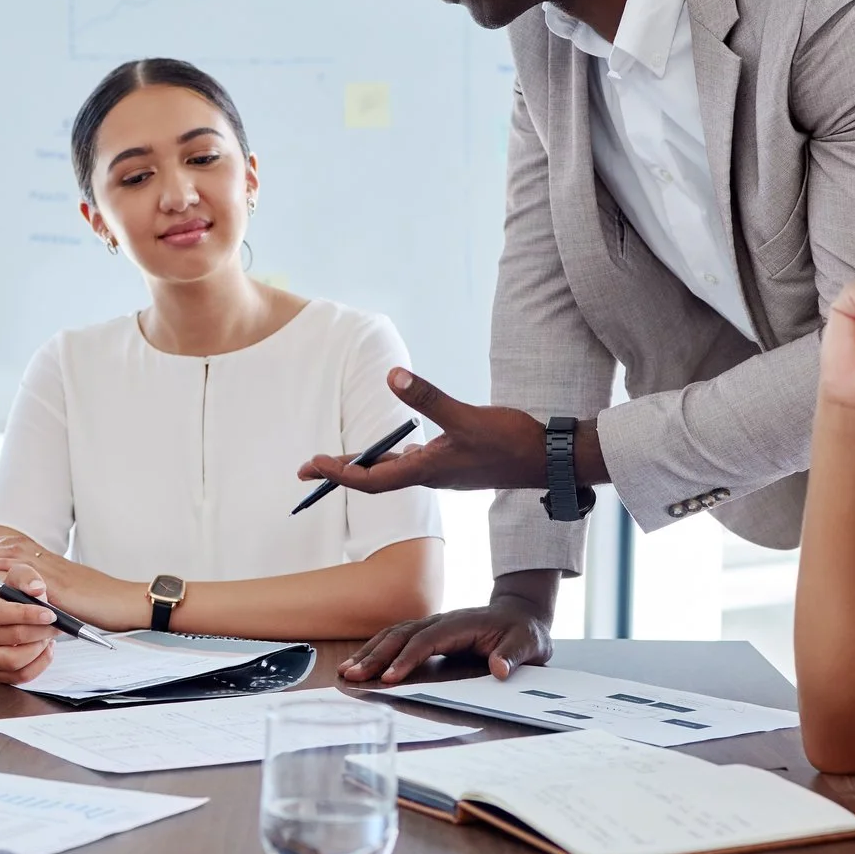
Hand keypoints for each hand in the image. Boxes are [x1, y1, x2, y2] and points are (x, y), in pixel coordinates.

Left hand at [0, 534, 143, 631]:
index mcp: (59, 566)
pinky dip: (4, 566)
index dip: (2, 549)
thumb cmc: (109, 604)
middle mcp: (54, 564)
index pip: (25, 550)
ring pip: (15, 554)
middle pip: (14, 547)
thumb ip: (60, 598)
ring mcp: (55, 572)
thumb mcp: (79, 599)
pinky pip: (25, 571)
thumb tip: (44, 605)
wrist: (129, 603)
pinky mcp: (57, 585)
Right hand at [0, 554, 59, 685]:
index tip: (50, 614)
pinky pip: (21, 676)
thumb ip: (27, 577)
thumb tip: (37, 589)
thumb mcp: (21, 577)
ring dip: (39, 649)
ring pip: (15, 660)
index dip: (27, 615)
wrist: (15, 615)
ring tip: (47, 637)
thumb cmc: (17, 596)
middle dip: (41, 631)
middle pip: (13, 637)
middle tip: (57, 625)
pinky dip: (39, 664)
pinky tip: (44, 649)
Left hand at [295, 370, 573, 494]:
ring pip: (393, 471)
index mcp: (426, 470)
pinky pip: (413, 463)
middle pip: (375, 478)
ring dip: (365, 466)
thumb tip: (392, 374)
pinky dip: (394, 457)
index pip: (370, 479)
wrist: (548, 460)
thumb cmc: (510, 442)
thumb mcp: (465, 417)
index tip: (311, 467)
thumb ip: (428, 397)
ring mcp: (442, 471)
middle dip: (340, 471)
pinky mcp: (455, 463)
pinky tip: (396, 447)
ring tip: (338, 461)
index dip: (338, 472)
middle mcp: (429, 475)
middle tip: (306, 468)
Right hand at [340, 598, 553, 684]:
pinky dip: (377, 650)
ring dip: (370, 652)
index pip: (428, 640)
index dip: (408, 658)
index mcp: (463, 623)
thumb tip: (500, 669)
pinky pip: (398, 639)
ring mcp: (433, 625)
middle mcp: (442, 621)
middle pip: (403, 635)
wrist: (520, 615)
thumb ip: (514, 655)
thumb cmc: (523, 632)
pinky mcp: (429, 633)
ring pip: (394, 635)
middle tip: (353, 675)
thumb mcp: (529, 644)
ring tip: (346, 670)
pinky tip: (361, 663)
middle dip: (376, 655)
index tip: (391, 677)